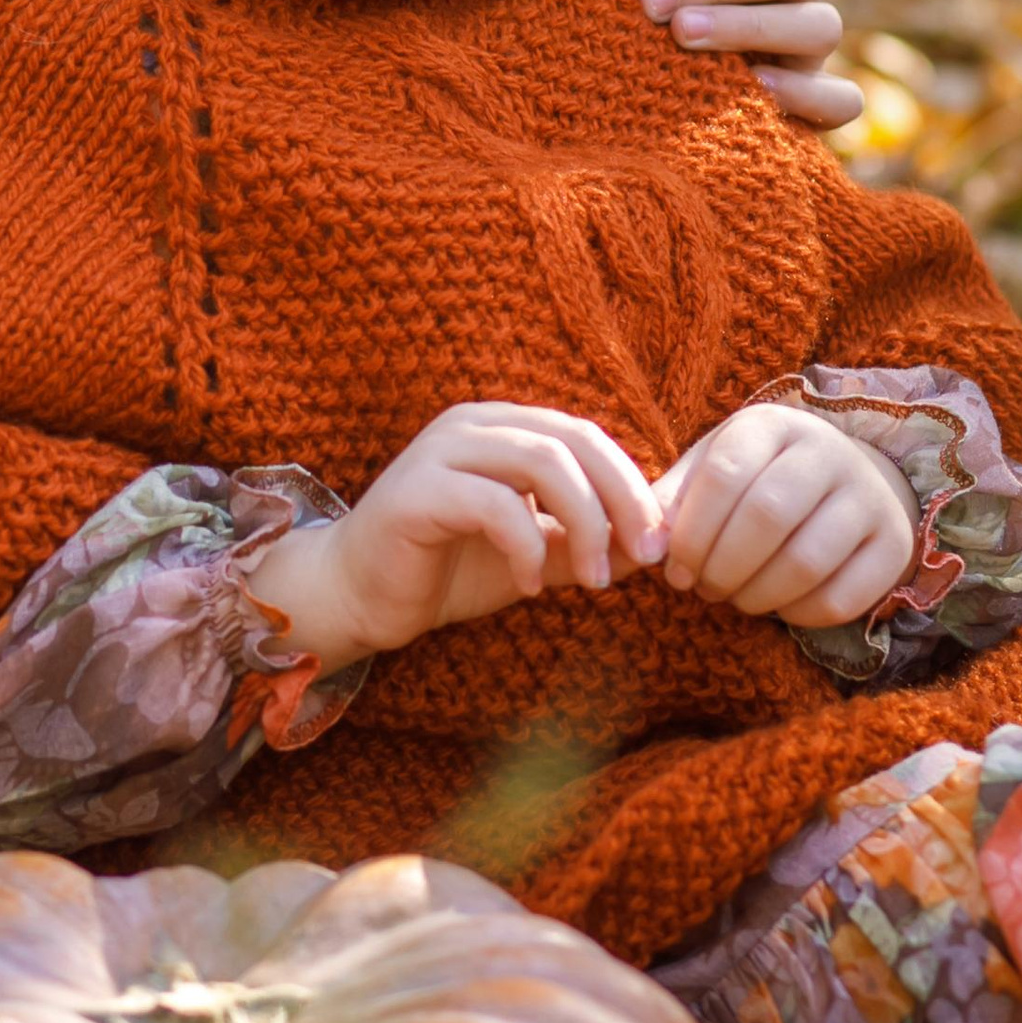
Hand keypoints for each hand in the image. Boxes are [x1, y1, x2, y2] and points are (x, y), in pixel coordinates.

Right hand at [246, 406, 667, 674]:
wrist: (361, 597)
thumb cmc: (448, 569)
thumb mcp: (535, 554)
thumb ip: (585, 541)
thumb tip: (658, 545)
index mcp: (503, 428)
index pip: (586, 435)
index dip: (632, 485)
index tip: (660, 544)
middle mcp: (474, 425)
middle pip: (572, 440)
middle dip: (621, 500)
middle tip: (645, 557)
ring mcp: (442, 451)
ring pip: (541, 462)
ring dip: (584, 523)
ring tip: (595, 579)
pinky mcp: (418, 491)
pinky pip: (495, 505)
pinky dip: (527, 547)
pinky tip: (528, 585)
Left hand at [658, 404, 917, 629]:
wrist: (845, 481)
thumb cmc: (758, 478)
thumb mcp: (710, 471)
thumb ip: (669, 503)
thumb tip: (632, 548)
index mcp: (772, 424)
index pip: (724, 475)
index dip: (690, 533)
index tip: (673, 569)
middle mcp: (828, 450)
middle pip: (767, 517)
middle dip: (722, 567)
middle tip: (703, 589)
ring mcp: (869, 496)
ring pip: (806, 561)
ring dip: (756, 595)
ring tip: (734, 598)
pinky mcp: (894, 545)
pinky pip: (842, 597)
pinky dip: (797, 615)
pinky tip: (777, 605)